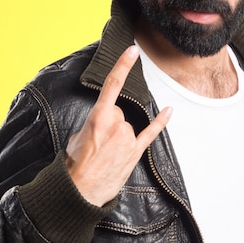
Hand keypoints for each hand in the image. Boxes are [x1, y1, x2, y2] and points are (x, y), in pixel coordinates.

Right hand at [65, 46, 171, 206]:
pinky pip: (150, 133)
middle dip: (109, 123)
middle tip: (97, 143)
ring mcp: (127, 138)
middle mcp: (116, 124)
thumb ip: (94, 122)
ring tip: (105, 153)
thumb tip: (103, 123)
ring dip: (118, 135)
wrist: (79, 191)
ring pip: (127, 125)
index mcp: (98, 117)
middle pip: (118, 111)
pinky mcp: (135, 152)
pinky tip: (168, 111)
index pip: (112, 85)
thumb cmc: (75, 165)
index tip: (132, 51)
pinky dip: (160, 122)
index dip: (123, 65)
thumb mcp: (77, 136)